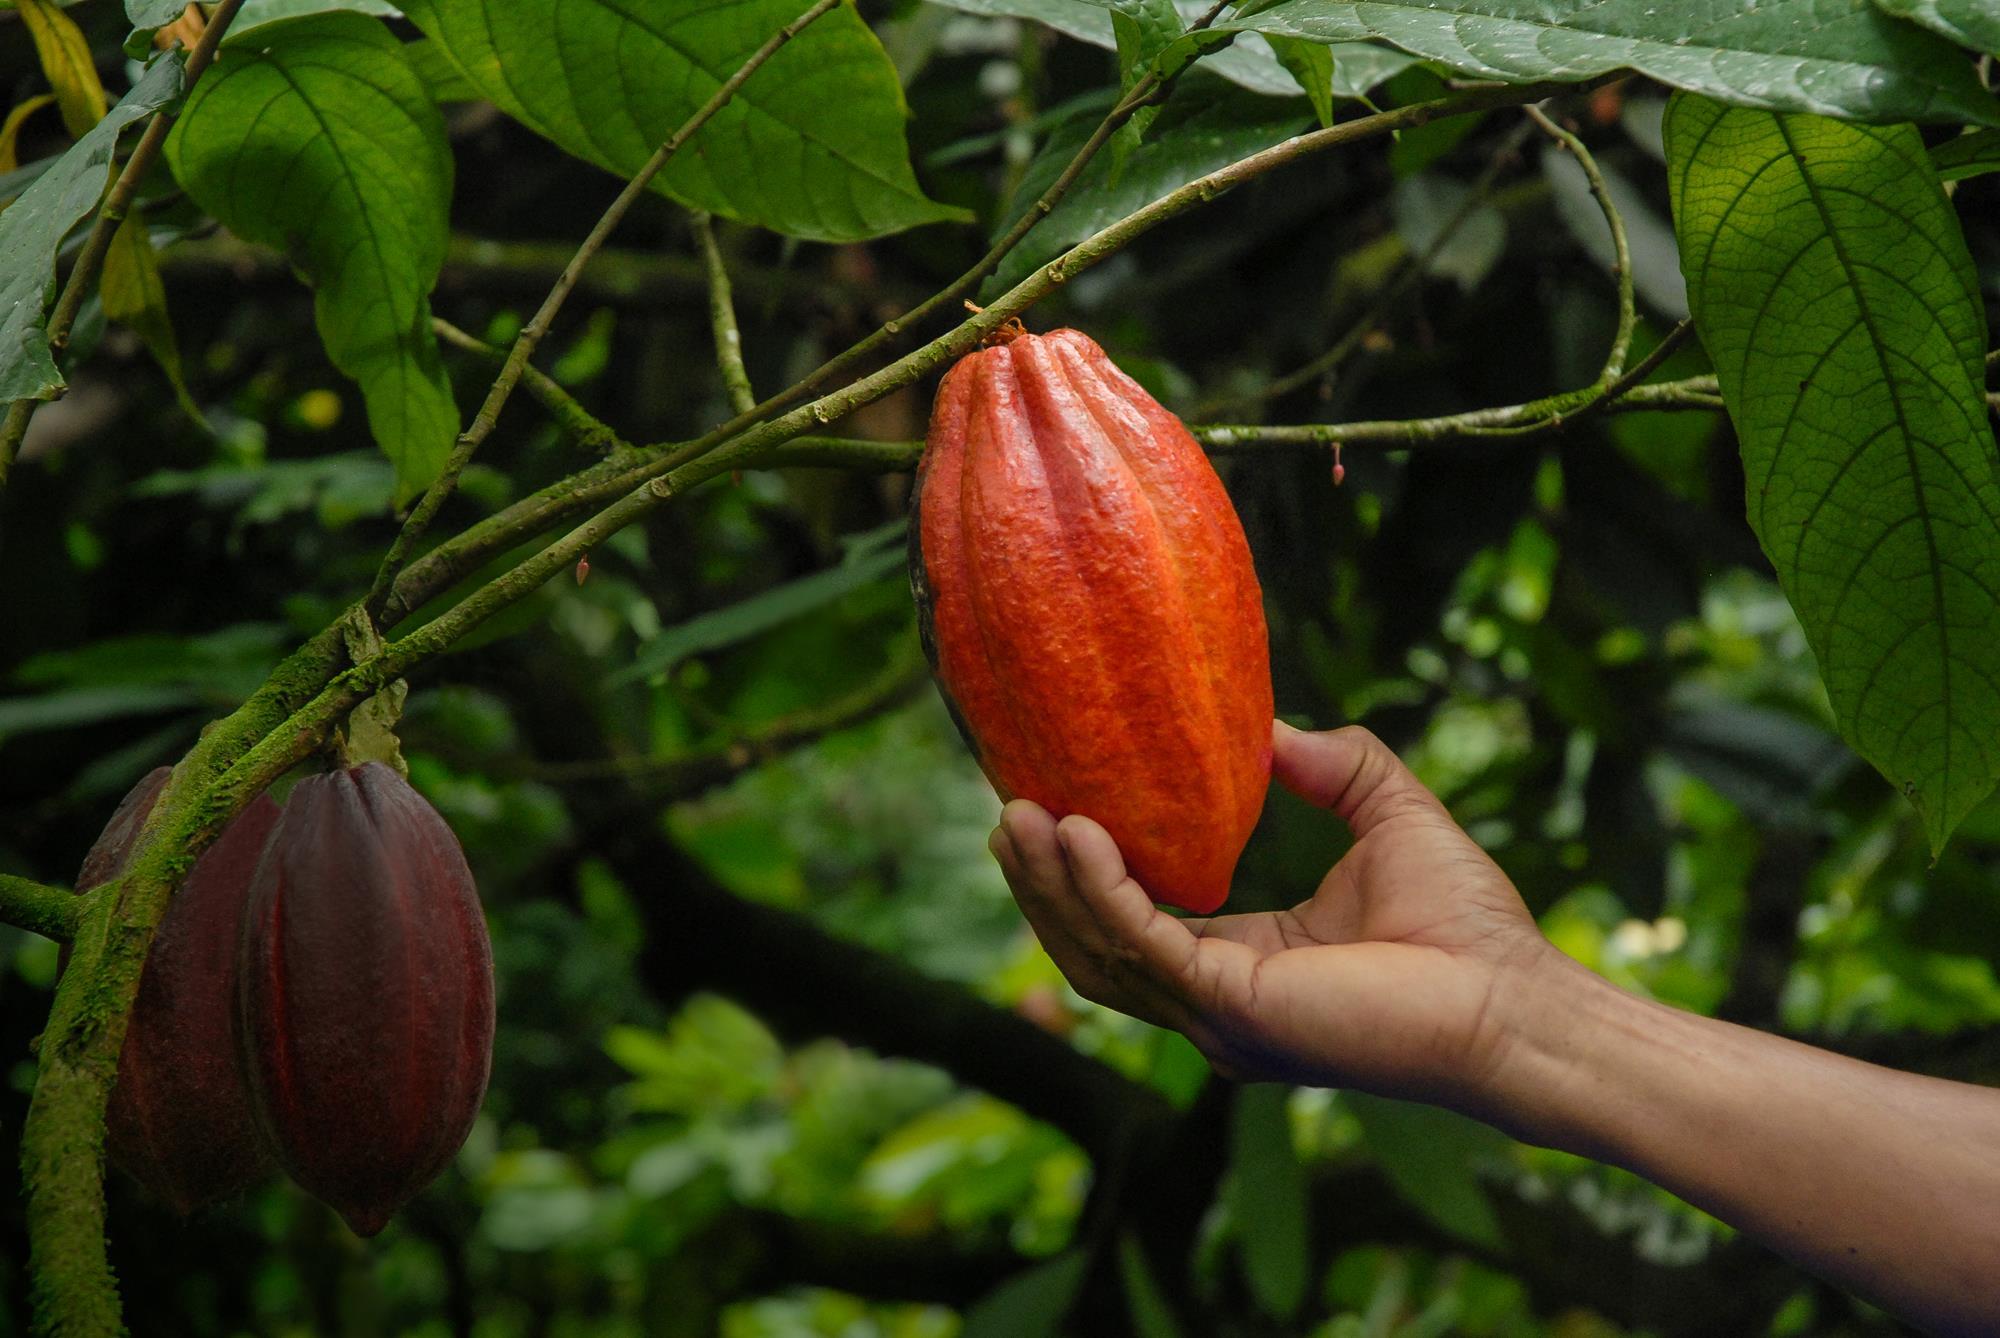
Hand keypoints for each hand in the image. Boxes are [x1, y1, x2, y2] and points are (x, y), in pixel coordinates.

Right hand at [990, 722, 1558, 1109]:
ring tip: (1020, 816)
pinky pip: (1143, 944)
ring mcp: (1217, 1016)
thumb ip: (1330, 766)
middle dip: (1043, 881)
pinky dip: (1102, 889)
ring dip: (1054, 884)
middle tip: (1007, 808)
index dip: (1086, 868)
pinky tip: (1083, 833)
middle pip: (1094, 943)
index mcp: (1242, 963)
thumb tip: (1268, 725)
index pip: (1137, 920)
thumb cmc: (1469, 924)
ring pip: (1100, 951)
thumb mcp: (1386, 812)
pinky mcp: (1231, 1008)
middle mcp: (1215, 1002)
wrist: (1514, 998)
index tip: (1050, 801)